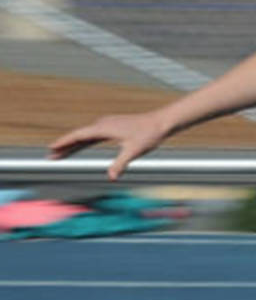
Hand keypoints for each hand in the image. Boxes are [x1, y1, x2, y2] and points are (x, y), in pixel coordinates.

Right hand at [48, 111, 171, 179]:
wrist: (161, 122)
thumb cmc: (148, 135)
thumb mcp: (133, 151)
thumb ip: (120, 164)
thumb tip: (111, 177)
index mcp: (104, 128)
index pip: (78, 136)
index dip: (64, 142)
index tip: (51, 148)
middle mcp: (102, 124)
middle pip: (78, 136)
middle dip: (64, 146)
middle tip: (50, 157)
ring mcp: (107, 124)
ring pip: (85, 136)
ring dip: (73, 144)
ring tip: (60, 154)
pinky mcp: (112, 126)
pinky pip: (93, 135)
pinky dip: (84, 142)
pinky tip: (79, 147)